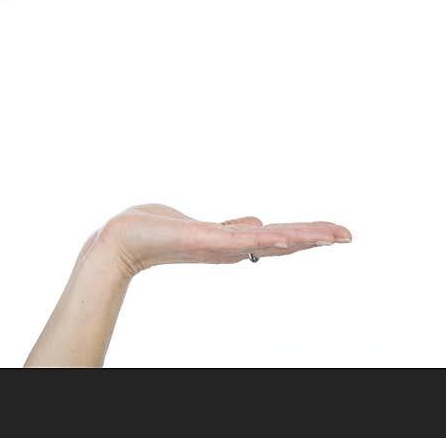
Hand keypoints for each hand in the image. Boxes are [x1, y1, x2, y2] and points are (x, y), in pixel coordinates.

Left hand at [97, 203, 352, 277]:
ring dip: (300, 237)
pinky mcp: (204, 240)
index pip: (278, 240)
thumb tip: (260, 224)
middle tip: (348, 235)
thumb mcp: (201, 227)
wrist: (123, 239)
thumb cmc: (156, 231)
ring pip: (268, 242)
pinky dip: (264, 238)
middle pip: (281, 243)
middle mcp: (230, 249)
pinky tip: (286, 236)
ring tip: (332, 235)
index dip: (307, 236)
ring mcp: (219, 246)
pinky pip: (240, 239)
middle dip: (314, 238)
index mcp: (232, 243)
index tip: (336, 233)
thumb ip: (231, 228)